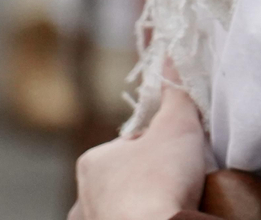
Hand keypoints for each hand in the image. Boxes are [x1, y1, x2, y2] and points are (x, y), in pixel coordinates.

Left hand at [68, 86, 210, 219]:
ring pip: (120, 208)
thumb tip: (171, 57)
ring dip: (140, 206)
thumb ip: (175, 93)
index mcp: (93, 160)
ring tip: (167, 206)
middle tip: (176, 182)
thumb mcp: (178, 126)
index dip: (161, 146)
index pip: (132, 145)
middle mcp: (81, 195)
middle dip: (148, 178)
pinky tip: (158, 219)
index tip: (179, 155)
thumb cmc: (160, 180)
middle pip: (124, 178)